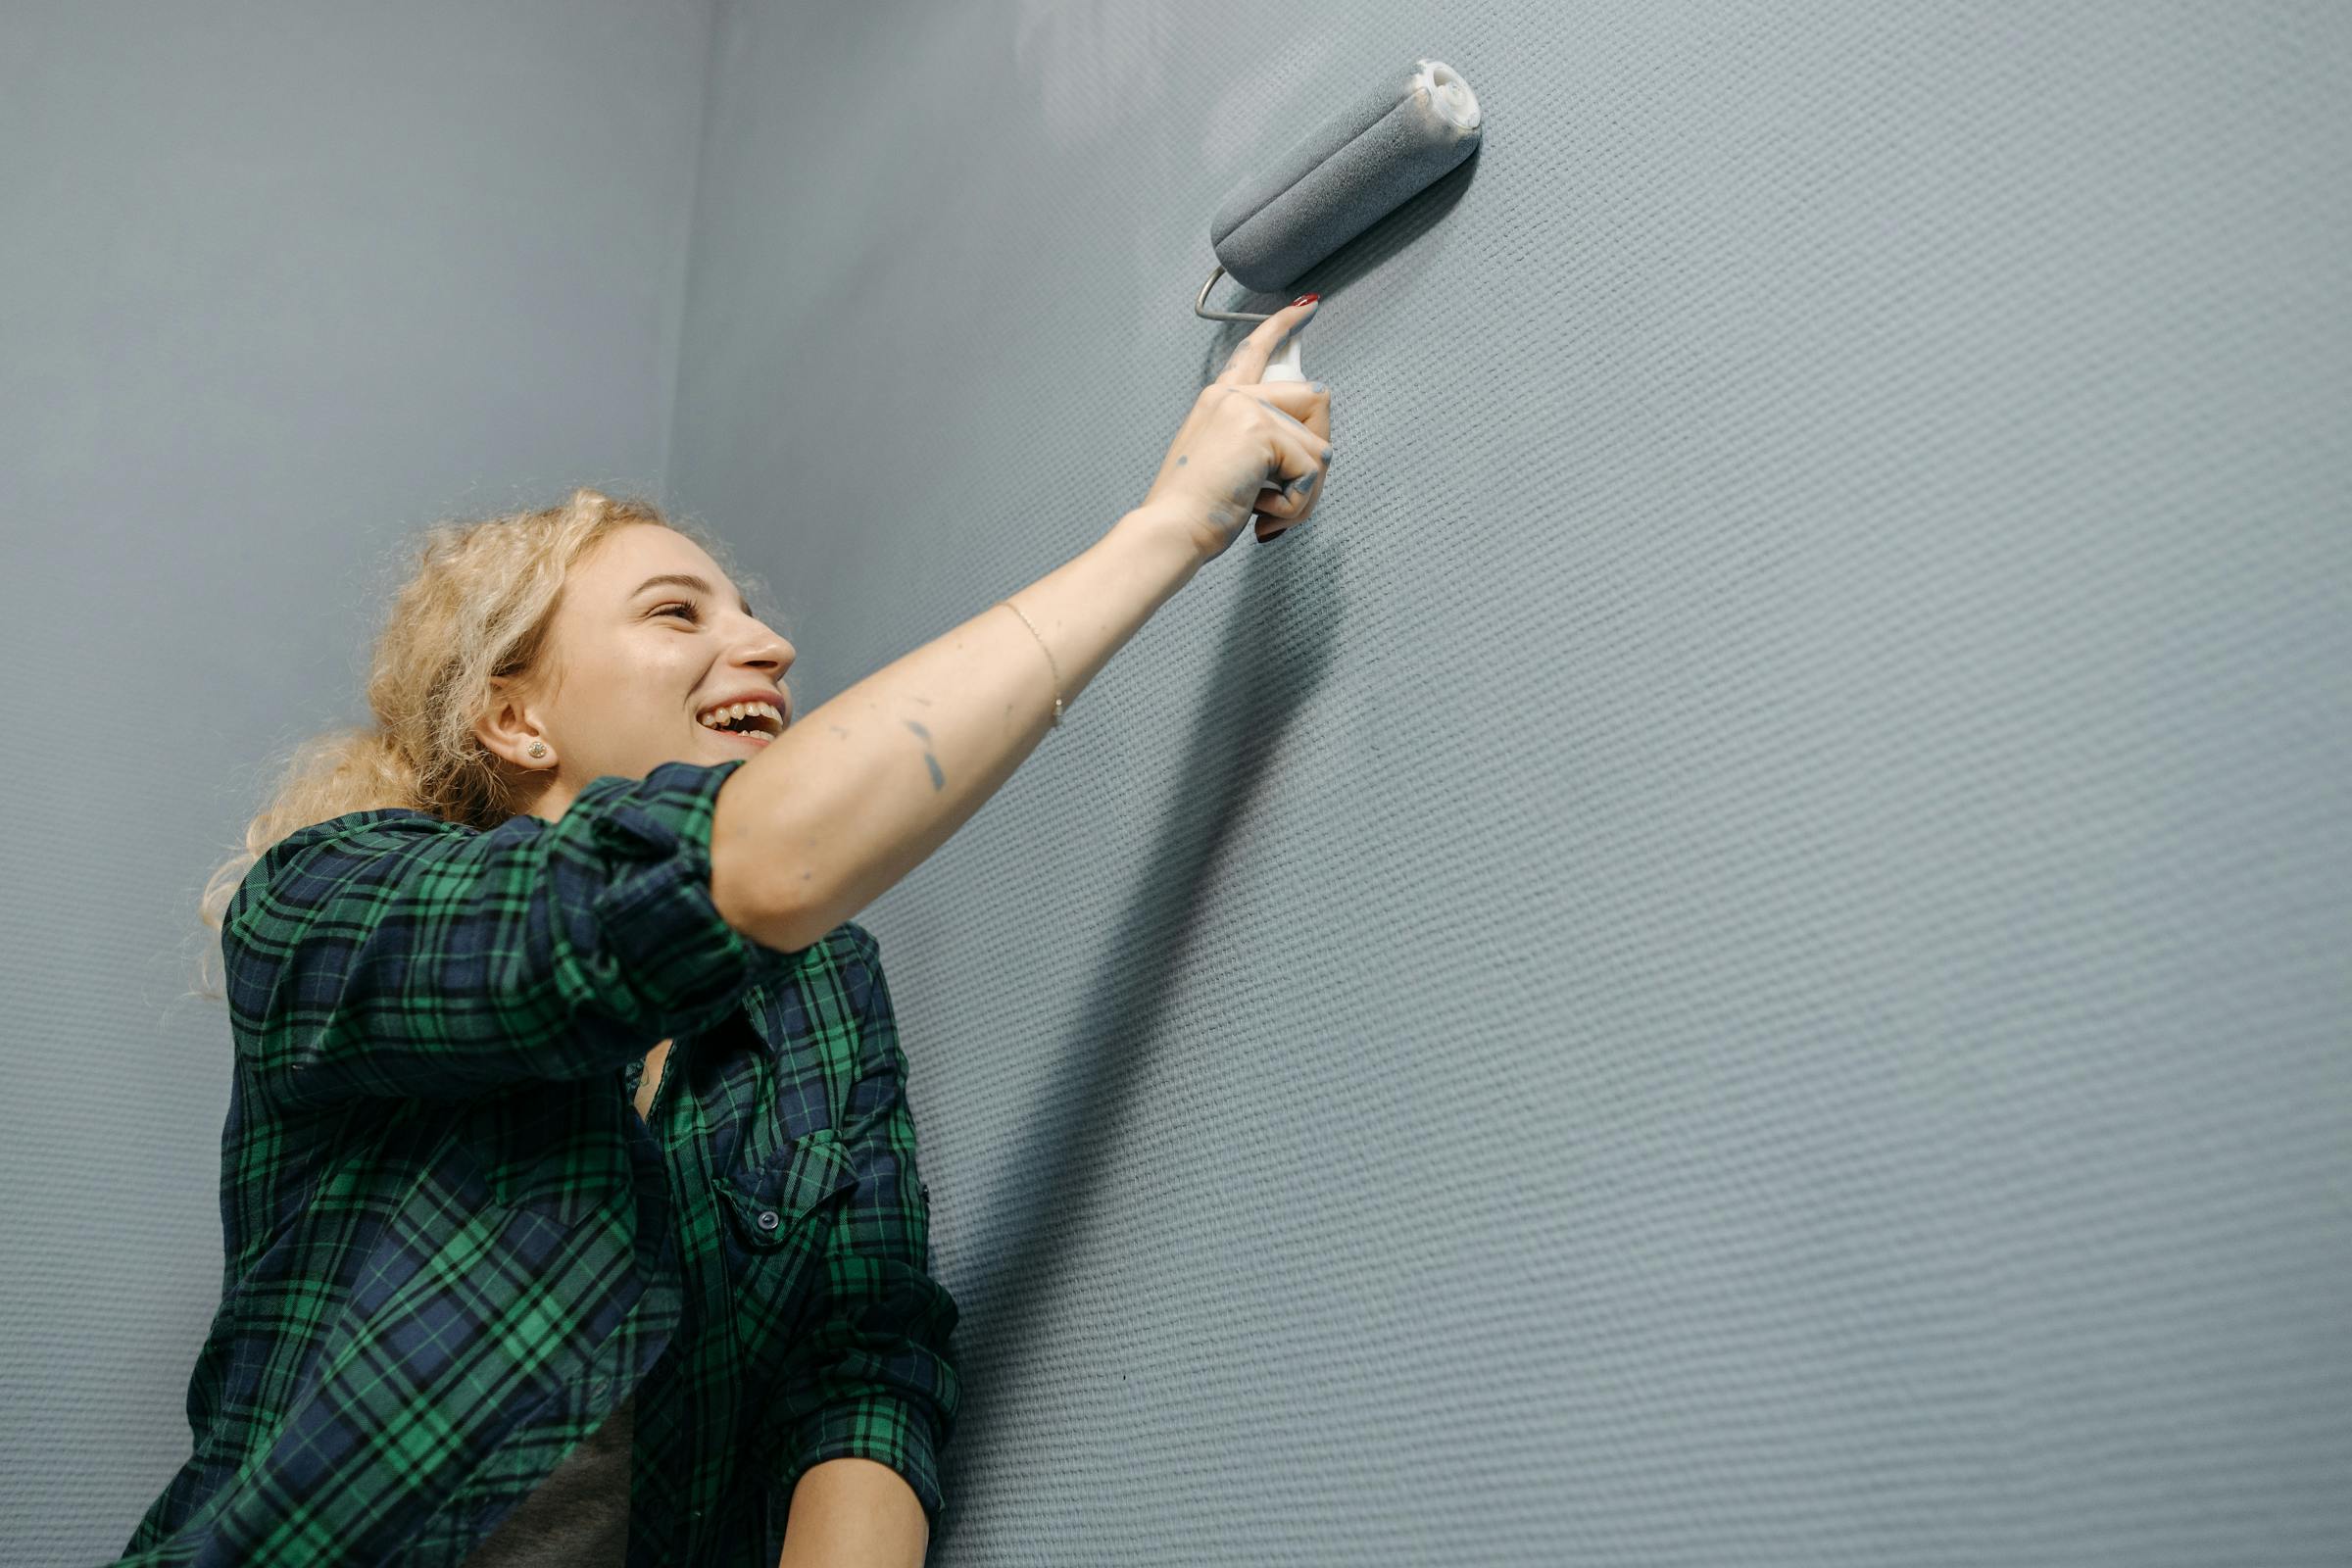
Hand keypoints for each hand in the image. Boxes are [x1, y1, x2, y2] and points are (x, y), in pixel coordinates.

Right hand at [1134, 299, 1334, 565]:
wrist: (1170, 530)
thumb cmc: (1193, 512)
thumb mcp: (1226, 464)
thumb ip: (1260, 445)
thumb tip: (1311, 451)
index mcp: (1219, 401)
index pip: (1255, 351)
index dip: (1284, 326)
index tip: (1307, 305)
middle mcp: (1233, 396)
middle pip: (1316, 398)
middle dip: (1317, 452)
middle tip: (1289, 491)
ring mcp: (1247, 409)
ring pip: (1320, 445)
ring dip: (1305, 492)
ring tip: (1268, 510)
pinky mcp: (1262, 431)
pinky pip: (1312, 470)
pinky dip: (1297, 504)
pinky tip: (1262, 511)